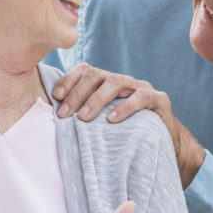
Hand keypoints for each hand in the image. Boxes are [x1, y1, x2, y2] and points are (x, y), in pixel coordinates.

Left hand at [52, 64, 204, 187]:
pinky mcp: (159, 99)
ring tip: (84, 118)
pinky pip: (141, 97)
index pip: (84, 70)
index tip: (55, 97)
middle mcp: (122, 81)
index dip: (68, 80)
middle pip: (96, 75)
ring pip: (115, 82)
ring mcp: (141, 87)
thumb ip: (83, 114)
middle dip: (77, 94)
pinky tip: (112, 119)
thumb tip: (50, 119)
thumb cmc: (125, 133)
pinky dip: (125, 107)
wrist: (162, 142)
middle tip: (65, 115)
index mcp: (106, 82)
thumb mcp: (101, 121)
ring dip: (96, 99)